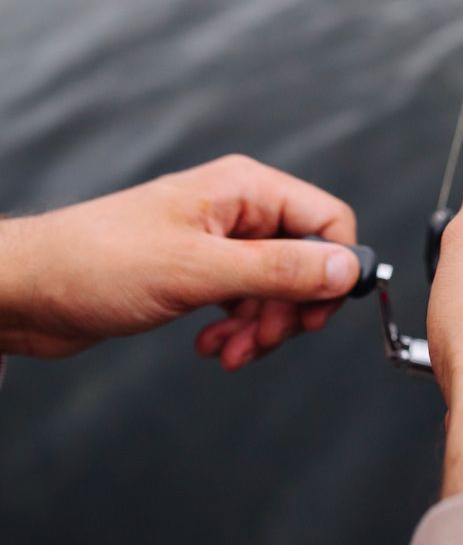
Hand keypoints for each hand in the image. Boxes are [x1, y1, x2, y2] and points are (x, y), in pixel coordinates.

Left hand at [0, 154, 359, 369]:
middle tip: (261, 343)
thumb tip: (346, 267)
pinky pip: (242, 302)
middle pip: (304, 260)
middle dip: (289, 310)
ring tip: (227, 355)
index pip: (326, 219)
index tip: (314, 316)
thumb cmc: (100, 263)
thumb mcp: (199, 272)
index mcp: (244, 188)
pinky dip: (235, 331)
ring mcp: (216, 242)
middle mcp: (236, 210)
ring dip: (260, 329)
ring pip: (275, 288)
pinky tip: (209, 348)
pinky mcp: (196, 272)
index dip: (332, 270)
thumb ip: (278, 270)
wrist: (32, 289)